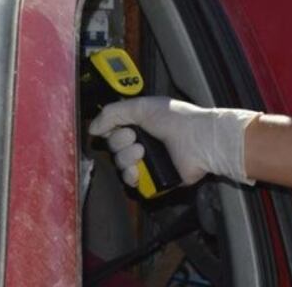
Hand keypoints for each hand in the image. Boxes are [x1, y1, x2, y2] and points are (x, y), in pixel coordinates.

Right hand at [89, 97, 259, 186]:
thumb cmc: (178, 119)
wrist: (199, 140)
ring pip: (120, 166)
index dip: (110, 130)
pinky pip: (131, 183)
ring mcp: (149, 162)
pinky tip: (140, 169)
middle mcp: (144, 143)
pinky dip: (132, 176)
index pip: (113, 131)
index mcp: (142, 125)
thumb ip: (113, 113)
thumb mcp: (142, 106)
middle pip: (113, 149)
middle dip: (120, 143)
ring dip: (126, 159)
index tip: (117, 127)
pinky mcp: (154, 180)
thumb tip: (93, 128)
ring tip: (143, 152)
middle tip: (135, 137)